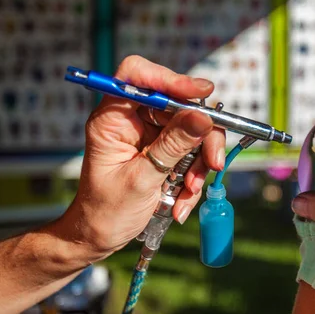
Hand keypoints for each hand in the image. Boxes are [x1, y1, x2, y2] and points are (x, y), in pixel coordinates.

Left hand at [52, 56, 225, 261]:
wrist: (100, 237)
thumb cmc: (105, 211)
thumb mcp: (141, 179)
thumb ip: (173, 146)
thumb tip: (202, 117)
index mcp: (113, 119)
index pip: (138, 76)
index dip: (170, 79)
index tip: (201, 93)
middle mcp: (133, 121)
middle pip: (178, 106)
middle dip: (201, 137)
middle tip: (214, 163)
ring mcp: (150, 136)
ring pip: (192, 131)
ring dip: (199, 164)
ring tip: (190, 192)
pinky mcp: (164, 152)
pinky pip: (192, 154)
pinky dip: (194, 177)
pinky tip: (181, 202)